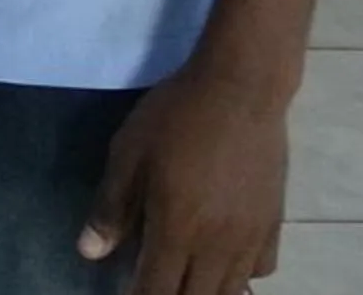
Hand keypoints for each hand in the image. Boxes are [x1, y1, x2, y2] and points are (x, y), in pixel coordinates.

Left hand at [77, 63, 288, 294]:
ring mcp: (250, 237)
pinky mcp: (273, 222)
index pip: (157, 292)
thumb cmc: (176, 116)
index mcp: (176, 231)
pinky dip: (241, 275)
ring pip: (232, 291)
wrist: (240, 88)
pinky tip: (225, 258)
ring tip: (187, 279)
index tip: (128, 292)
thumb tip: (90, 253)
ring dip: (207, 291)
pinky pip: (261, 268)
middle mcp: (217, 247)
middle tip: (155, 281)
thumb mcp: (129, 154)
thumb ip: (111, 208)